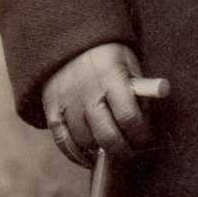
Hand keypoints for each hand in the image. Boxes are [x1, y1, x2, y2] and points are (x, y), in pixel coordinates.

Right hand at [41, 43, 163, 165]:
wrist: (68, 38)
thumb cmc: (106, 54)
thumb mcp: (128, 62)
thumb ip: (139, 90)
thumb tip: (146, 119)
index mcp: (111, 78)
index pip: (129, 117)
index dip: (141, 134)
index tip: (146, 139)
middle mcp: (88, 92)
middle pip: (107, 136)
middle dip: (124, 150)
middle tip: (132, 152)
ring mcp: (67, 102)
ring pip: (85, 141)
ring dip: (101, 151)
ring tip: (113, 150)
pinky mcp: (51, 108)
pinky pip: (62, 141)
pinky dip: (75, 155)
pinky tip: (88, 157)